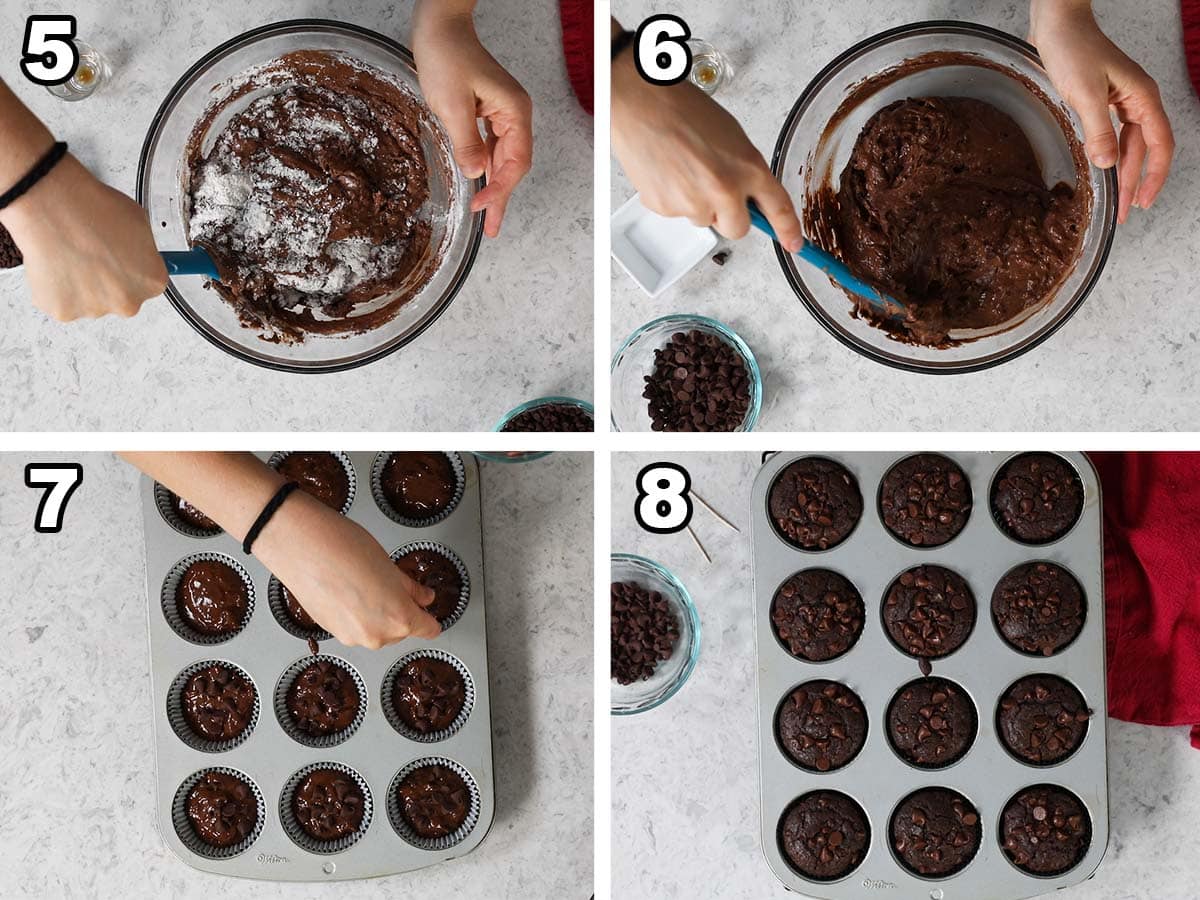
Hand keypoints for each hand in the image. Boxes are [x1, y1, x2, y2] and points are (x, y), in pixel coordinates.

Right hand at [2, 154, 166, 319]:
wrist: (51, 205)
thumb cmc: (92, 208)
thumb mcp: (139, 221)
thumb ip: (144, 249)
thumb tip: (141, 255)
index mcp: (152, 282)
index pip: (147, 284)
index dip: (131, 269)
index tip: (120, 261)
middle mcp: (128, 302)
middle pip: (121, 298)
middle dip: (108, 281)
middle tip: (91, 255)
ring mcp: (95, 310)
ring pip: (91, 301)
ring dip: (83, 285)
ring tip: (71, 254)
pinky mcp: (64, 312)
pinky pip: (63, 303)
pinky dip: (58, 288)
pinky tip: (56, 264)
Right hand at [254, 492, 440, 648]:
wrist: (301, 545)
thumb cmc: (344, 548)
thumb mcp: (390, 565)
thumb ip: (410, 588)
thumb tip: (423, 597)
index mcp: (399, 618)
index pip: (428, 629)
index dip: (429, 617)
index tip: (427, 609)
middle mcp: (376, 636)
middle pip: (401, 631)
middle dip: (399, 611)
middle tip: (390, 584)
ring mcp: (351, 637)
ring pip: (375, 631)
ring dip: (375, 614)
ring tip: (364, 583)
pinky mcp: (329, 632)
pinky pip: (353, 628)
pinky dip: (354, 614)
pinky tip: (346, 590)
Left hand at [413, 7, 532, 237]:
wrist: (439, 27)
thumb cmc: (447, 55)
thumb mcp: (452, 103)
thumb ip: (466, 141)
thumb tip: (476, 173)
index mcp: (514, 111)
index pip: (515, 161)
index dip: (500, 188)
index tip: (481, 207)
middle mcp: (514, 115)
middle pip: (513, 166)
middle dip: (502, 197)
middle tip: (492, 228)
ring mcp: (502, 115)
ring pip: (502, 160)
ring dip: (494, 187)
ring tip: (487, 217)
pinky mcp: (487, 114)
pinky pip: (491, 149)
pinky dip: (485, 169)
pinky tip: (479, 186)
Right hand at [611, 49, 802, 249]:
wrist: (642, 104)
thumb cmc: (684, 111)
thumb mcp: (731, 137)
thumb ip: (744, 171)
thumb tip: (746, 196)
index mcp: (747, 168)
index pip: (777, 208)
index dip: (788, 230)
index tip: (794, 244)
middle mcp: (724, 191)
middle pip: (737, 229)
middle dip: (730, 216)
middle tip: (715, 190)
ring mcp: (693, 204)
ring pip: (703, 219)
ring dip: (697, 202)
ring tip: (682, 167)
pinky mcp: (665, 209)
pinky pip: (676, 213)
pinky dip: (672, 197)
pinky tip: (665, 170)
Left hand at [1030, 0, 1173, 222]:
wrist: (1057, 23)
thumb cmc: (1073, 49)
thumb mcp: (1084, 93)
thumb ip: (1098, 130)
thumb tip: (1107, 164)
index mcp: (1141, 97)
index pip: (1159, 144)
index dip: (1154, 175)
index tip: (1142, 201)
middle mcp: (1136, 100)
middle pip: (1142, 149)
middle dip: (1134, 182)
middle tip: (1124, 213)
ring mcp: (1119, 100)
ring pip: (1127, 144)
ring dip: (1121, 171)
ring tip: (1114, 199)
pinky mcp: (1101, 100)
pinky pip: (1111, 134)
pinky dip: (1108, 153)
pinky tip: (1100, 168)